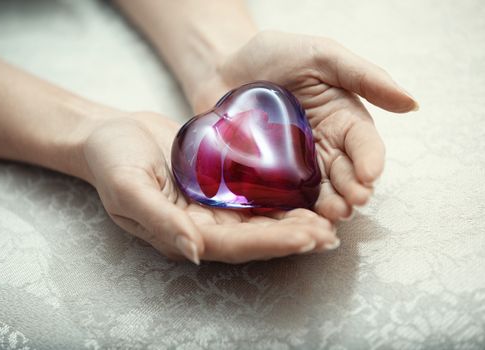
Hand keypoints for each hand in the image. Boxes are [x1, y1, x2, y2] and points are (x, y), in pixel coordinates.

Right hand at [81, 112, 338, 263]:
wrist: (107, 134)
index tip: (308, 237)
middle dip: (292, 236)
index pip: (234, 245)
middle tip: (330, 232)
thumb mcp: (128, 188)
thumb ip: (160, 221)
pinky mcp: (216, 185)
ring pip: (258, 219)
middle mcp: (201, 226)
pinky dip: (278, 196)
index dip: (272, 243)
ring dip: (293, 220)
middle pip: (254, 237)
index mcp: (181, 234)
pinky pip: (250, 195)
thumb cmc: (111, 160)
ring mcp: (210, 207)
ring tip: (328, 218)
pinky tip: (304, 192)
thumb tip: (195, 253)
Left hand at [191, 31, 418, 220]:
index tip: (370, 176)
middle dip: (351, 190)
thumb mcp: (321, 57)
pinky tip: (297, 218)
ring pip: (318, 191)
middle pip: (344, 173)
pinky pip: (283, 196)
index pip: (363, 143)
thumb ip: (363, 77)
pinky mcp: (267, 176)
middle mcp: (323, 147)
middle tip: (353, 203)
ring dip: (328, 205)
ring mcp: (295, 165)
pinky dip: (292, 209)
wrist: (222, 67)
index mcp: (342, 119)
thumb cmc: (273, 56)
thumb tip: (411, 103)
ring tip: (332, 215)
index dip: (370, 160)